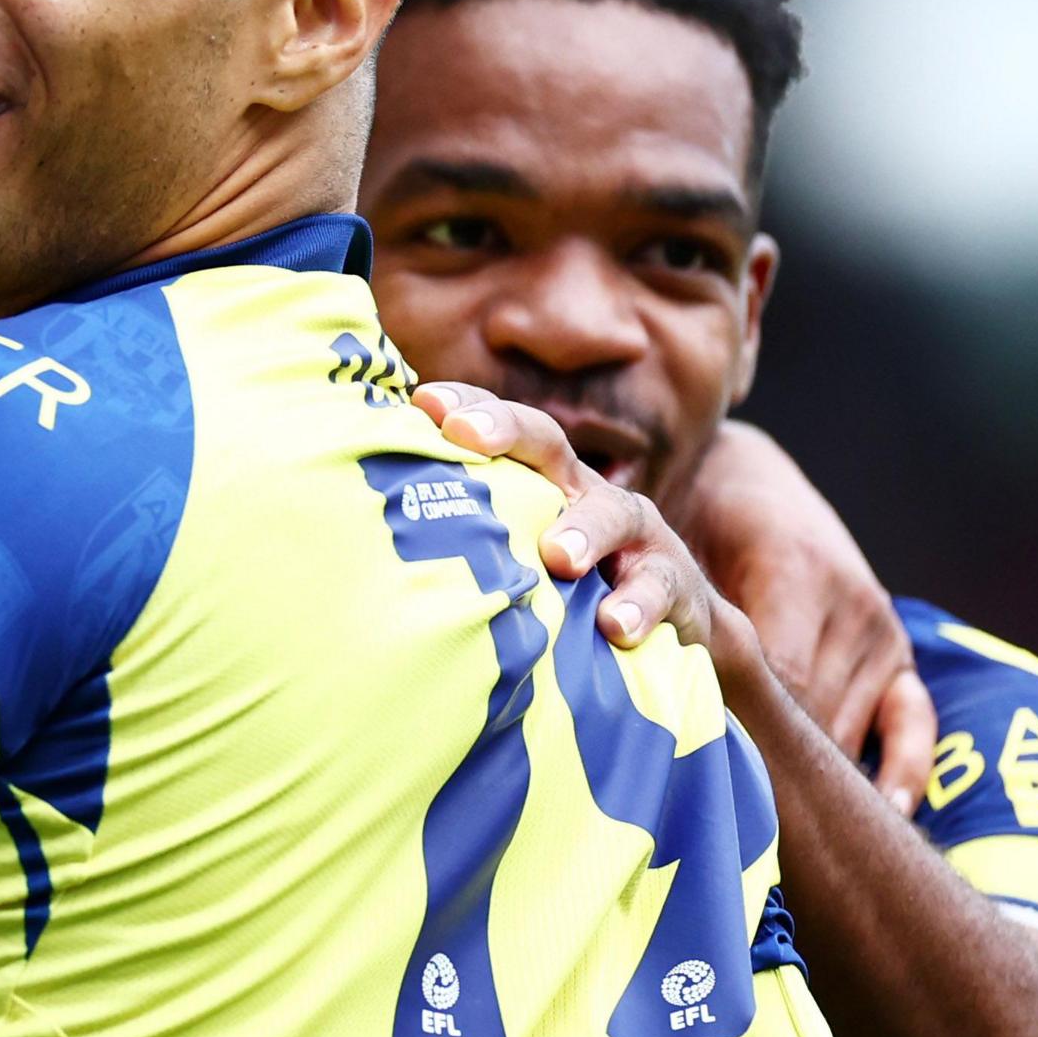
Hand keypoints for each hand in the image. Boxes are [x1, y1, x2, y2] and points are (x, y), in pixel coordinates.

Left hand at [412, 383, 735, 654]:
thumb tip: (365, 540)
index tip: (422, 402)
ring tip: (559, 556)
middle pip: (549, 445)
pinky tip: (613, 626)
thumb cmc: (567, 592)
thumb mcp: (515, 560)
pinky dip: (637, 606)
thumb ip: (462, 544)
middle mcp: (585, 495)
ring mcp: (636, 536)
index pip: (501, 430)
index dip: (464, 405)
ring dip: (584, 530)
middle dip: (507, 431)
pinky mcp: (673, 585)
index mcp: (541, 482)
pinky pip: (659, 587)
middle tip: (464, 436)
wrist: (670, 634)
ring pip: (612, 513)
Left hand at [679, 423, 932, 811]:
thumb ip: (657, 594)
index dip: (738, 719)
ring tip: (790, 832)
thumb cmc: (694, 511)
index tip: (706, 764)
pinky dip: (903, 769)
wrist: (739, 476)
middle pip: (809, 706)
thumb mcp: (669, 539)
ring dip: (816, 772)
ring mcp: (877, 631)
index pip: (776, 672)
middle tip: (736, 807)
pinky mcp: (898, 653)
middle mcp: (847, 603)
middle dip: (769, 756)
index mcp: (793, 569)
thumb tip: (618, 646)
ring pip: (846, 721)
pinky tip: (885, 810)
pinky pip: (914, 719)